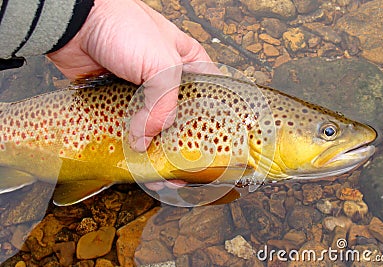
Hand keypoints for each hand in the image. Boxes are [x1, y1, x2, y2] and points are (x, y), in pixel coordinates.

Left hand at [47, 0, 217, 151]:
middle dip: (178, 139)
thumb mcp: (161, 63)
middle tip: (179, 162)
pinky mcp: (116, 98)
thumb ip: (164, 104)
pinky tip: (131, 153)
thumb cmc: (122, 24)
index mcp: (186, 62)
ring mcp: (140, 90)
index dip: (209, 119)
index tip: (207, 142)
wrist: (76, 23)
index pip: (207, 94)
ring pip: (151, 123)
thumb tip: (148, 138)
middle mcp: (165, 78)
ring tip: (155, 165)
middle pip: (178, 115)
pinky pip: (125, 123)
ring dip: (151, 143)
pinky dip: (126, 138)